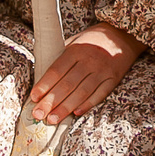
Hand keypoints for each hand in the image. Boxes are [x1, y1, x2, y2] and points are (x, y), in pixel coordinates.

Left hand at [29, 21, 145, 123]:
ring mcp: (102, 71)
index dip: (44, 85)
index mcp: (76, 50)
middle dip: (51, 101)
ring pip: (82, 92)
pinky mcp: (113, 79)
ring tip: (53, 119)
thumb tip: (39, 72)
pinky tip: (76, 113)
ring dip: (66, 107)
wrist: (121, 36)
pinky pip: (100, 94)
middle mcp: (89, 61)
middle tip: (38, 114)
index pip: (56, 70)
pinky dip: (88, 104)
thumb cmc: (92, 40)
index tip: (34, 97)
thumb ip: (59, 55)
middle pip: (67, 84)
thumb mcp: (74, 41)